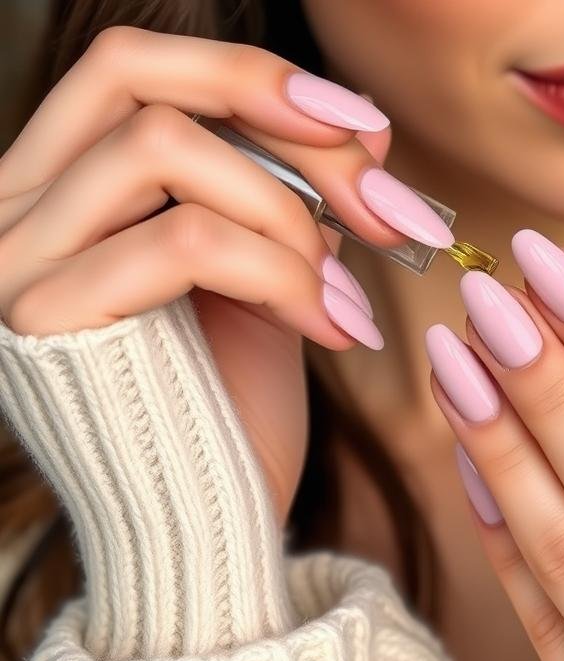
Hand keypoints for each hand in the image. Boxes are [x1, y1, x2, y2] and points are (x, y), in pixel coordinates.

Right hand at [0, 26, 410, 522]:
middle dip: (274, 105)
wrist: (205, 536)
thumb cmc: (235, 412)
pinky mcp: (45, 326)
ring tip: (342, 289)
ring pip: (161, 149)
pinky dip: (286, 274)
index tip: (365, 128)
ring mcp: (15, 266)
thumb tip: (357, 131)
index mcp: (64, 194)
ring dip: (288, 211)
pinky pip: (183, 243)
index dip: (255, 77)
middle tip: (377, 176)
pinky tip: (338, 326)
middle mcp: (13, 214)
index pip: (136, 72)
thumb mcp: (265, 279)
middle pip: (129, 71)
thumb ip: (282, 199)